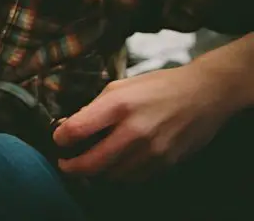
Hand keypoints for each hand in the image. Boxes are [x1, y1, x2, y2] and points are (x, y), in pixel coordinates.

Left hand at [53, 64, 233, 180]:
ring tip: (90, 164)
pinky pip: (134, 179)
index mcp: (118, 104)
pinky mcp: (166, 162)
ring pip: (112, 176)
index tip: (59, 139)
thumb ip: (94, 107)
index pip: (76, 130)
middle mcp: (135, 130)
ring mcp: (152, 150)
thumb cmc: (158, 86)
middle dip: (72, 167)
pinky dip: (119, 175)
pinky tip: (115, 165)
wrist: (205, 93)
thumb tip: (70, 125)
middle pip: (91, 163)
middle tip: (66, 163)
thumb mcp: (120, 85)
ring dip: (96, 173)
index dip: (61, 138)